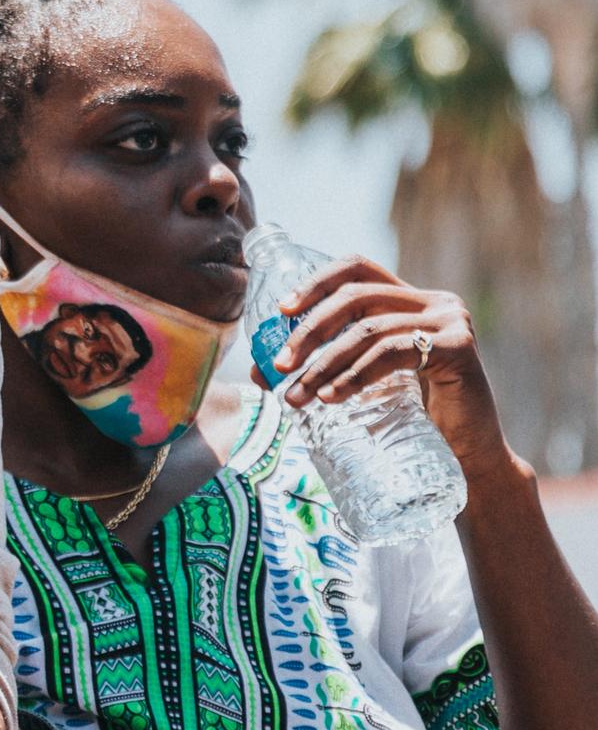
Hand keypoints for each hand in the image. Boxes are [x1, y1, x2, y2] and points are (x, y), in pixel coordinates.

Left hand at [261, 256, 511, 470]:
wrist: (471, 460)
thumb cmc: (416, 421)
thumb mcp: (367, 381)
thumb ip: (329, 366)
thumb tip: (260, 371)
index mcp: (411, 300)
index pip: (357, 268)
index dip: (316, 282)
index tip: (282, 311)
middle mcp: (435, 301)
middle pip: (355, 296)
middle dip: (309, 331)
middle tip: (279, 367)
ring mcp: (451, 322)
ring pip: (368, 329)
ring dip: (324, 363)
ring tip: (298, 396)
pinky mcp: (459, 348)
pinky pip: (392, 352)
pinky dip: (355, 374)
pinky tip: (333, 397)